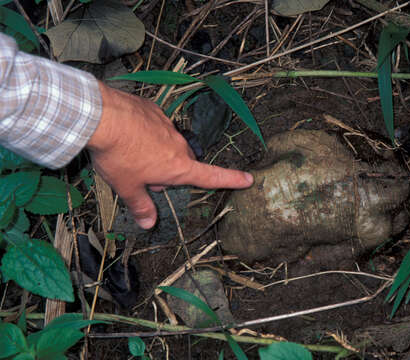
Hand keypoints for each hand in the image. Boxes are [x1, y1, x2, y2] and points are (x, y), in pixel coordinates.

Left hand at [86, 82, 252, 228]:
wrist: (103, 115)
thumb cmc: (119, 155)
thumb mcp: (127, 186)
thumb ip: (140, 205)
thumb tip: (148, 223)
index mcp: (178, 167)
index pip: (211, 176)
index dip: (232, 179)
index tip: (249, 178)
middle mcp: (178, 145)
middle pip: (184, 162)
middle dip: (171, 171)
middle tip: (147, 177)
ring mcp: (167, 125)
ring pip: (169, 144)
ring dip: (157, 152)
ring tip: (131, 154)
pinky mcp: (154, 110)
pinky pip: (156, 126)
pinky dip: (147, 133)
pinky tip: (128, 134)